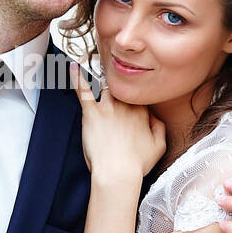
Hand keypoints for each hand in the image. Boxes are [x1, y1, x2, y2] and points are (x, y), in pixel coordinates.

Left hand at [70, 62, 165, 181]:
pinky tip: (72, 66)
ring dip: (100, 74)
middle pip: (122, 86)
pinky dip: (77, 78)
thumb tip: (155, 116)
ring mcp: (108, 107)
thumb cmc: (136, 163)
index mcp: (142, 112)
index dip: (132, 94)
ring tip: (93, 60)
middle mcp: (126, 105)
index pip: (138, 94)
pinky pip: (83, 90)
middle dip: (118, 81)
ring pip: (105, 84)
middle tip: (111, 71)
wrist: (117, 172)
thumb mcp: (159, 146)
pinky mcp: (91, 113)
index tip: (128, 94)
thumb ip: (160, 127)